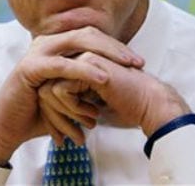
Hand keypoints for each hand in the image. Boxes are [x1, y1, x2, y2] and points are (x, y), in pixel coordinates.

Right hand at [0, 26, 143, 164]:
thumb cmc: (40, 110)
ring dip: (106, 53)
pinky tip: (103, 77)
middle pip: (88, 33)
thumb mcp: (68, 90)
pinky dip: (84, 69)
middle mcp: (47, 42)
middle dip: (116, 47)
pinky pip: (62, 65)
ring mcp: (37, 52)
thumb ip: (85, 78)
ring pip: (77, 42)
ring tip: (127, 66)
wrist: (8, 127)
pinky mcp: (30, 68)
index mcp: (56, 44)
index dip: (115, 45)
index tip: (137, 61)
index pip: (91, 35)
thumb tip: (115, 76)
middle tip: (138, 62)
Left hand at [38, 52, 189, 144]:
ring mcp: (82, 56)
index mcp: (77, 65)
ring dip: (64, 115)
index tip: (62, 137)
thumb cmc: (125, 106)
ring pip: (48, 89)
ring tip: (87, 123)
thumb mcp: (90, 104)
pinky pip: (59, 90)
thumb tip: (47, 112)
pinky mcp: (87, 63)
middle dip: (53, 118)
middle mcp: (77, 56)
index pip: (48, 87)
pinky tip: (92, 113)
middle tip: (69, 137)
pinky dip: (72, 108)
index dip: (53, 115)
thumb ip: (69, 102)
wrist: (150, 104)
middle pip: (44, 88)